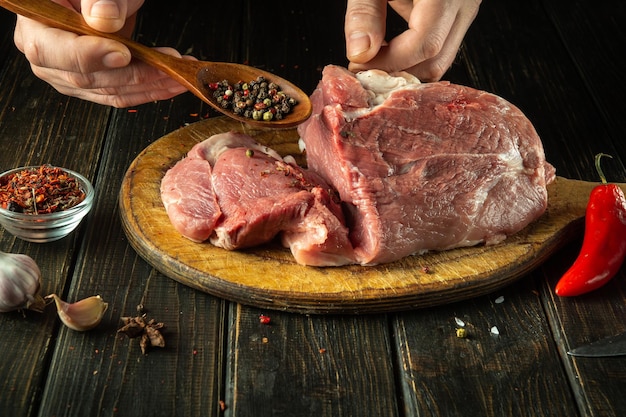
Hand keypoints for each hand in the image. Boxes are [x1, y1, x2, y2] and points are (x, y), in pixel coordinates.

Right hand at [13, 0, 188, 106]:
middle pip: (87, 77)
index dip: (90, 56)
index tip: (124, 54)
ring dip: (149, 86)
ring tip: (179, 76)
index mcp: (34, 23)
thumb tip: (104, 18)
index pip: (52, 50)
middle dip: (134, 74)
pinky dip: (147, 90)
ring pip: (108, 91)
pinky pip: (117, 94)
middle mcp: (44, 53)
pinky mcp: (88, 84)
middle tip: (168, 67)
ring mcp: (65, 74)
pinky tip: (171, 83)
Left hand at [345, 0, 480, 80]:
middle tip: (365, 69)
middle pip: (437, 59)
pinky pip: (442, 42)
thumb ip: (365, 12)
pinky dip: (414, 51)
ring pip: (442, 55)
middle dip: (399, 71)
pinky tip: (389, 45)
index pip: (424, 44)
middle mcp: (465, 1)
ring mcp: (467, 6)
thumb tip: (359, 53)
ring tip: (375, 57)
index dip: (389, 62)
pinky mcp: (461, 9)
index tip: (359, 64)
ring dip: (406, 64)